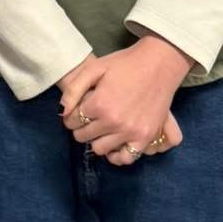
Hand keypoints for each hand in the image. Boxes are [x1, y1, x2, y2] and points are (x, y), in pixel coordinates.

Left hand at [58, 37, 191, 167]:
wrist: (159, 63)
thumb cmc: (125, 64)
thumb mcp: (94, 68)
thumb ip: (74, 90)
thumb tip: (63, 113)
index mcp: (99, 104)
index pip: (72, 122)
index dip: (70, 117)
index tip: (76, 112)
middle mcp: (113, 121)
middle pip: (83, 137)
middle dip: (81, 128)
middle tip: (88, 120)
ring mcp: (131, 131)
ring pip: (100, 149)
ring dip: (96, 140)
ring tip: (101, 130)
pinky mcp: (145, 136)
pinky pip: (126, 158)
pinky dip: (118, 155)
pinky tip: (115, 144)